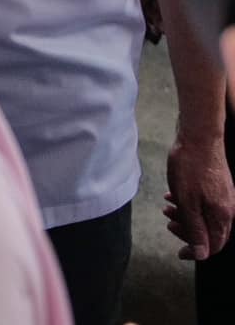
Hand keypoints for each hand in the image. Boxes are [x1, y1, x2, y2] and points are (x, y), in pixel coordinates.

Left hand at [165, 135, 234, 260]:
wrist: (198, 138)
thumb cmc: (191, 169)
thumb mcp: (188, 202)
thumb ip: (195, 229)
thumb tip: (201, 254)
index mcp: (222, 216)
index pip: (213, 246)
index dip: (196, 251)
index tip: (179, 252)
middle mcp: (227, 209)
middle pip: (209, 233)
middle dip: (188, 232)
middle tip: (169, 223)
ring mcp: (223, 197)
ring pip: (204, 217)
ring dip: (185, 217)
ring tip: (167, 209)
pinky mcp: (216, 186)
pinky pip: (202, 203)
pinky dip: (187, 204)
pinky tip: (171, 197)